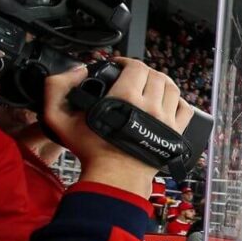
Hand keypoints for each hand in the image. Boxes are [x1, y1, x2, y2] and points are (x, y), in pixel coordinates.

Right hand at [43, 59, 194, 196]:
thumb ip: (56, 88)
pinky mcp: (175, 133)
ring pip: (172, 89)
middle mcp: (150, 105)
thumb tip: (78, 71)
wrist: (114, 178)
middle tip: (133, 78)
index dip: (127, 61)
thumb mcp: (58, 118)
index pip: (136, 66)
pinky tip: (167, 104)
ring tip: (150, 87)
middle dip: (144, 72)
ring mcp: (165, 120)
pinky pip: (185, 109)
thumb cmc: (89, 150)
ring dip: (162, 83)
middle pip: (156, 75)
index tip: (119, 66)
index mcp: (125, 97)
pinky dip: (178, 102)